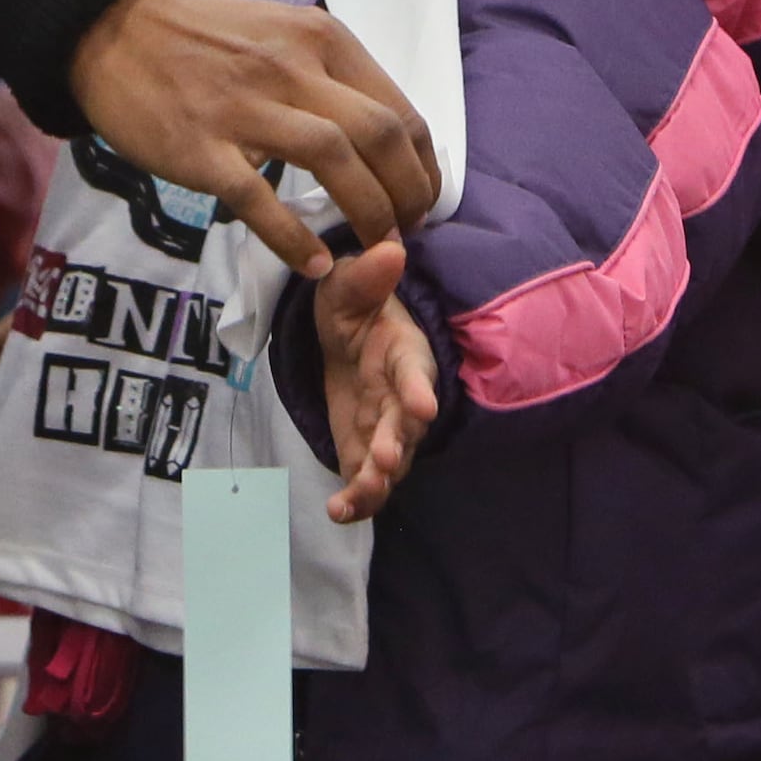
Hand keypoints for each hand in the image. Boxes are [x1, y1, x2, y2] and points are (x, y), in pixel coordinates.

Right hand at [67, 0, 439, 273]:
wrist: (116, 26)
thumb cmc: (207, 37)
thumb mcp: (284, 33)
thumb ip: (331, 76)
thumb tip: (384, 135)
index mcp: (321, 39)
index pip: (399, 110)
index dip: (424, 166)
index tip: (424, 199)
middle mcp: (292, 67)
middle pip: (378, 136)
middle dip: (407, 194)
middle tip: (407, 232)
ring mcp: (245, 107)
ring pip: (334, 161)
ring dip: (368, 214)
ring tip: (376, 249)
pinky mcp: (201, 148)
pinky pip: (259, 199)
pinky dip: (295, 238)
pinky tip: (316, 265)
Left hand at [314, 240, 439, 523]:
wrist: (344, 336)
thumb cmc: (353, 305)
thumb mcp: (349, 285)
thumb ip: (367, 276)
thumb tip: (388, 249)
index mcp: (404, 352)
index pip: (416, 371)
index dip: (419, 389)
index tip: (423, 407)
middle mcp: (402, 397)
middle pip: (407, 426)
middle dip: (399, 443)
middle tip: (386, 459)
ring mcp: (385, 429)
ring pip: (391, 462)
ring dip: (378, 481)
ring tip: (358, 494)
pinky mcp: (363, 452)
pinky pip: (365, 483)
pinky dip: (356, 502)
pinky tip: (337, 512)